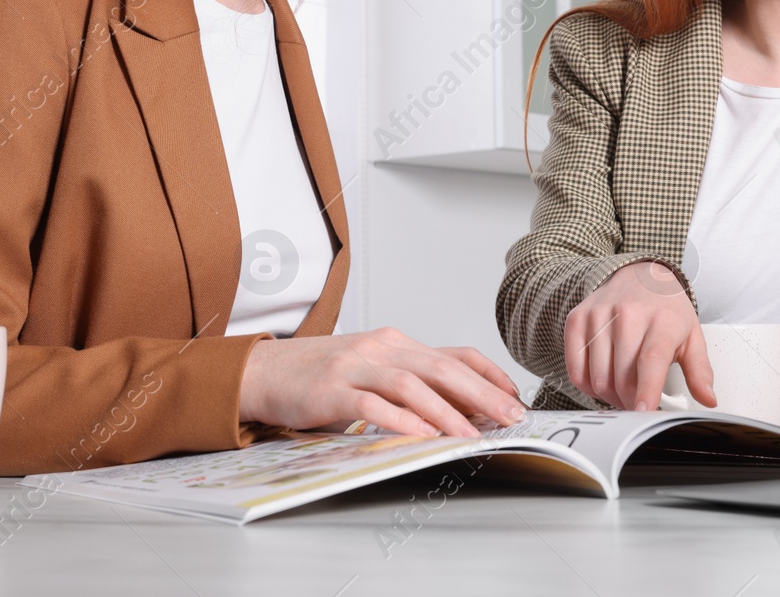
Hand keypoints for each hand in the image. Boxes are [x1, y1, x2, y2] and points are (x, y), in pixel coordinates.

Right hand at [239, 327, 525, 436]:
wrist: (264, 371)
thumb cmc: (321, 377)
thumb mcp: (373, 372)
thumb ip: (411, 385)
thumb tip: (463, 411)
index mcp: (397, 344)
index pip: (456, 353)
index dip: (489, 374)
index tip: (515, 398)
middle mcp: (382, 348)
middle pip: (442, 368)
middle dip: (482, 394)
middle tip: (510, 418)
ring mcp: (356, 366)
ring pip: (412, 385)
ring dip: (447, 411)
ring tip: (472, 435)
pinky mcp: (332, 389)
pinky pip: (372, 404)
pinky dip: (400, 419)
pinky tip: (421, 435)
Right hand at [564, 260, 714, 411]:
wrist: (638, 275)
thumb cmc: (665, 309)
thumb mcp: (691, 336)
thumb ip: (700, 371)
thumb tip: (708, 399)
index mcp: (662, 319)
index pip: (651, 359)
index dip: (646, 390)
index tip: (644, 411)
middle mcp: (628, 313)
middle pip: (622, 376)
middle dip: (631, 402)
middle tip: (639, 403)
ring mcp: (599, 315)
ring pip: (598, 378)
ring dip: (610, 396)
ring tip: (623, 390)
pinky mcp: (577, 319)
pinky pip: (575, 369)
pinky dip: (587, 386)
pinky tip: (602, 380)